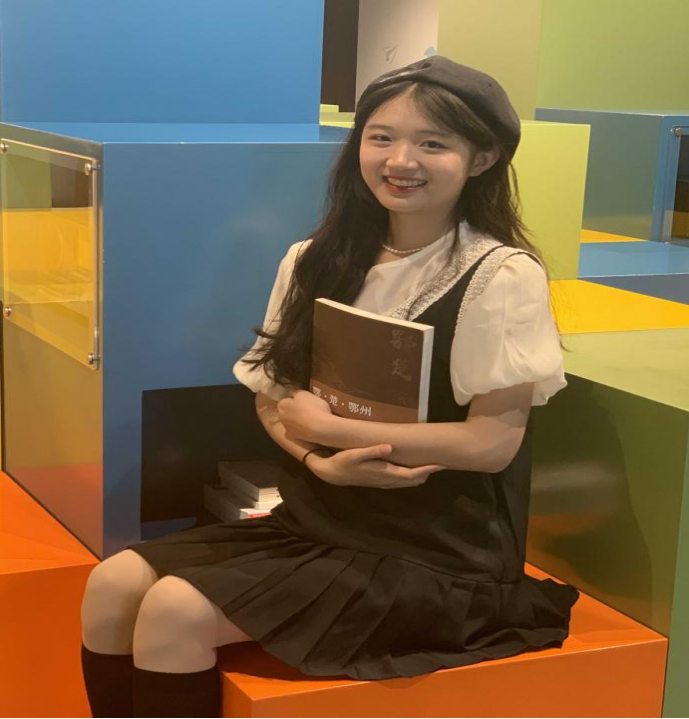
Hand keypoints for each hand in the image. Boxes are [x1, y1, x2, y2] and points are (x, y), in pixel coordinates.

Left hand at [277, 390, 331, 442]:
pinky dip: (299, 431)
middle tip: (306, 410)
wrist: (321, 428)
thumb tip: (292, 396)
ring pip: (290, 422)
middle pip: (287, 412)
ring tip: (309, 420)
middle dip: (294, 411)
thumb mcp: (305, 393)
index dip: (295, 400)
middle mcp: (281, 417)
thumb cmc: (313, 407)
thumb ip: (296, 393)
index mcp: (282, 405)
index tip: (304, 401)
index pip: (286, 400)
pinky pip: (295, 432)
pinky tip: (306, 429)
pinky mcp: (293, 437)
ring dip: (296, 421)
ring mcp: (286, 428)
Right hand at [307, 444, 444, 488]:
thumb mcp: (355, 454)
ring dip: (421, 475)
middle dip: (428, 472)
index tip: (440, 464)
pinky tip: (415, 471)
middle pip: (413, 479)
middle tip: (443, 463)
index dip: (426, 469)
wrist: (333, 473)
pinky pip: (401, 481)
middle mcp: (387, 480)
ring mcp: (384, 482)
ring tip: (433, 466)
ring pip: (408, 482)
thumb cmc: (344, 461)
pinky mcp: (381, 481)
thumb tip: (389, 447)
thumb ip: (372, 450)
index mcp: (384, 473)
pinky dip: (412, 477)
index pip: (411, 474)